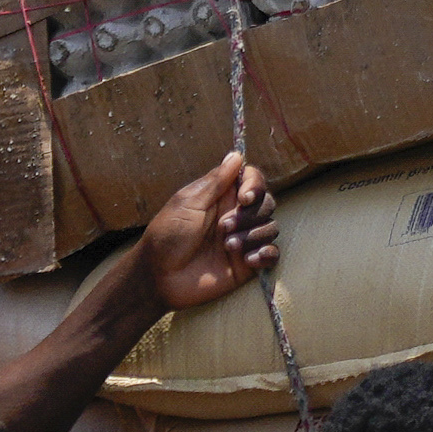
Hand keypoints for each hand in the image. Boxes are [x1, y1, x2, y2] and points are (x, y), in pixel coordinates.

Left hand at [136, 156, 278, 314]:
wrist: (160, 276)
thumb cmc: (166, 236)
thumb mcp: (187, 203)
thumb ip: (215, 182)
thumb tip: (237, 155)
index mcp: (221, 197)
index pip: (252, 180)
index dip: (255, 185)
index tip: (244, 198)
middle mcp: (236, 215)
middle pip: (267, 203)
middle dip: (251, 215)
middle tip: (224, 228)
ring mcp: (243, 239)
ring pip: (271, 227)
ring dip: (253, 236)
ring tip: (228, 247)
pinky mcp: (247, 263)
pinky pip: (272, 254)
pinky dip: (266, 254)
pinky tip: (249, 260)